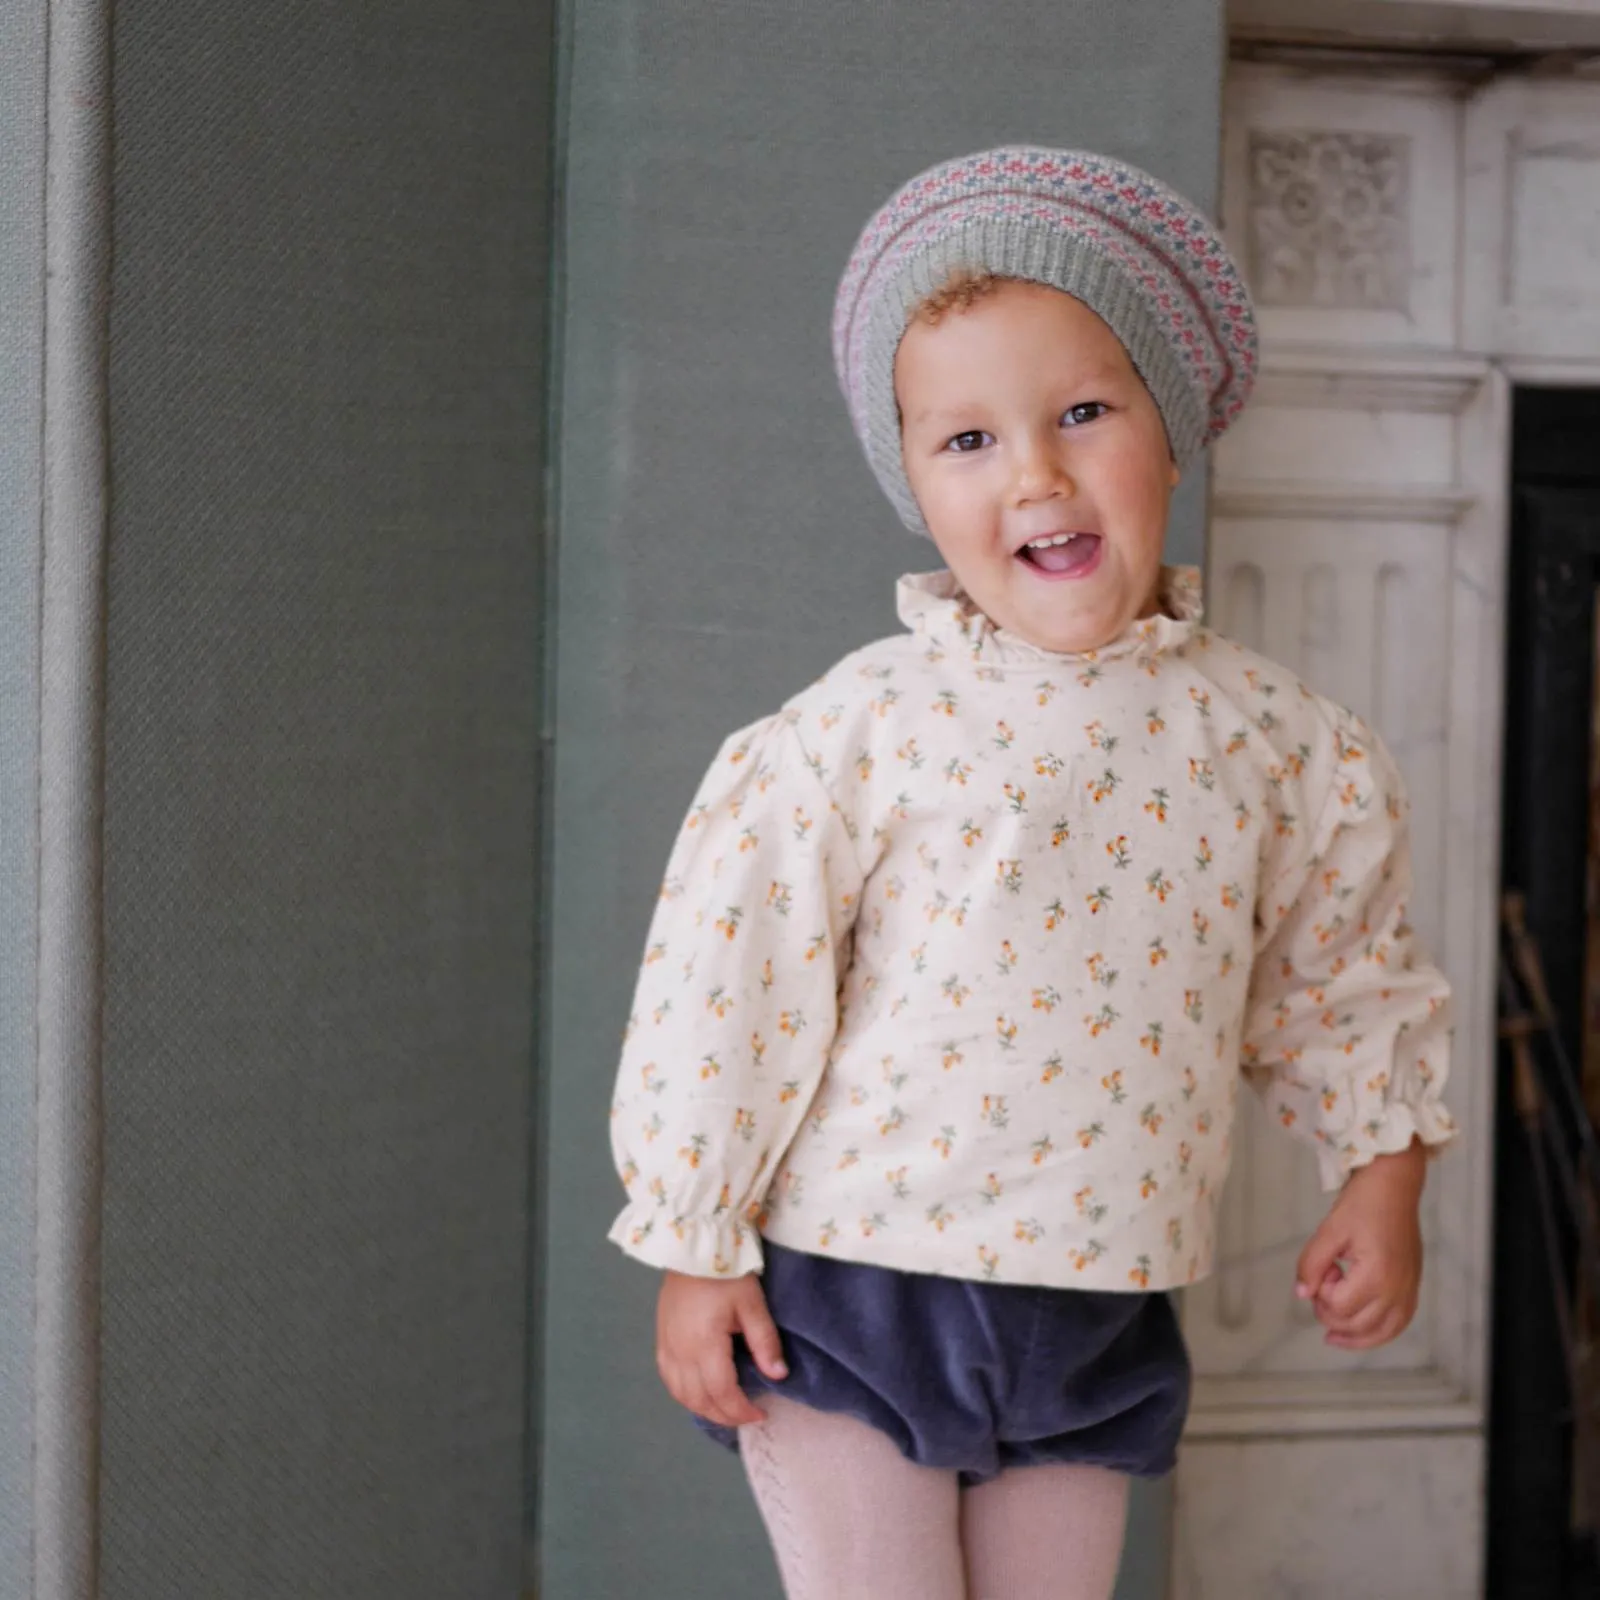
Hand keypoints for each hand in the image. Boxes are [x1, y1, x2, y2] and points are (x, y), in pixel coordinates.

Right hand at [656, 1270, 787, 1426]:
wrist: (694, 1249)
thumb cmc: (726, 1274)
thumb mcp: (752, 1304)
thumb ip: (765, 1342)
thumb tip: (778, 1376)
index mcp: (704, 1345)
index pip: (722, 1393)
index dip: (741, 1410)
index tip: (761, 1413)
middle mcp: (680, 1352)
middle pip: (700, 1400)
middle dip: (725, 1415)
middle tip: (747, 1416)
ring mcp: (667, 1347)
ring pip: (681, 1395)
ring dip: (704, 1408)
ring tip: (726, 1409)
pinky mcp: (661, 1339)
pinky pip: (669, 1379)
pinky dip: (684, 1395)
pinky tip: (699, 1393)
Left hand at [1294, 1138, 1426, 1350]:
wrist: (1394, 1187)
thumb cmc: (1362, 1204)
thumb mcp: (1328, 1231)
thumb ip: (1312, 1265)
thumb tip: (1302, 1294)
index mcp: (1376, 1276)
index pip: (1339, 1307)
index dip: (1321, 1293)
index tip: (1325, 1267)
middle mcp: (1397, 1290)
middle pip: (1357, 1324)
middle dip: (1332, 1312)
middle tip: (1326, 1282)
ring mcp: (1409, 1291)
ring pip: (1382, 1333)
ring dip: (1354, 1337)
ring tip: (1332, 1336)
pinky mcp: (1413, 1287)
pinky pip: (1399, 1324)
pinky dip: (1380, 1333)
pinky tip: (1362, 1333)